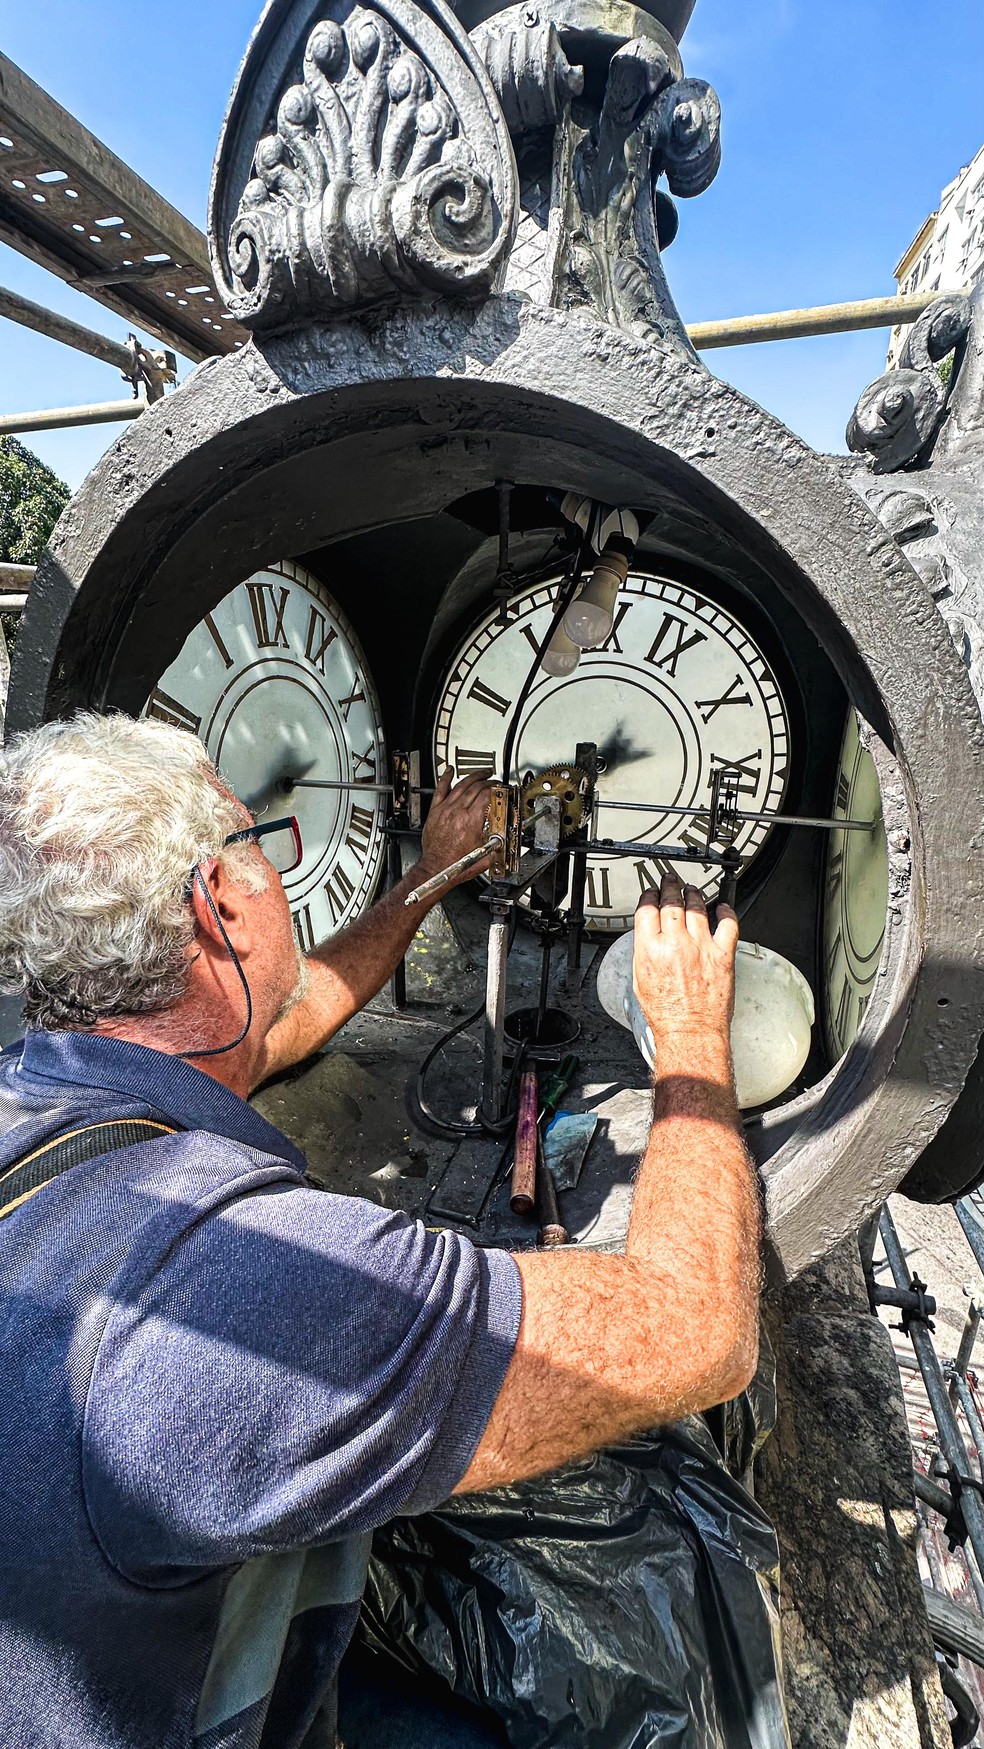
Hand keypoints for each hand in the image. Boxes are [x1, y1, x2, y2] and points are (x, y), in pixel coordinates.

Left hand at [417, 769, 493, 888]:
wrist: (436, 869)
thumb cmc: (455, 866)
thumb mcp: (484, 857)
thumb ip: (496, 845)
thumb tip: (503, 839)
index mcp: (470, 821)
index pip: (486, 795)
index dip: (497, 789)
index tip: (502, 790)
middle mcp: (457, 812)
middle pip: (475, 788)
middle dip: (488, 782)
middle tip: (495, 782)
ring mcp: (444, 810)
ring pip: (460, 786)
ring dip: (473, 777)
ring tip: (482, 773)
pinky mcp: (435, 812)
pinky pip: (440, 790)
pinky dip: (446, 778)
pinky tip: (449, 771)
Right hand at [633, 874, 737, 1054]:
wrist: (690, 1032)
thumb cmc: (666, 1015)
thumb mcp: (640, 981)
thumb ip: (644, 954)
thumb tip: (649, 939)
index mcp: (650, 950)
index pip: (647, 909)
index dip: (649, 895)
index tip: (651, 893)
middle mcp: (675, 944)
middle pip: (672, 902)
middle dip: (670, 886)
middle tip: (670, 881)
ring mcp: (701, 947)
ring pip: (698, 907)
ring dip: (694, 894)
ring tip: (692, 889)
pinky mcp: (723, 955)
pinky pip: (728, 924)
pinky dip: (726, 912)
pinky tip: (723, 908)